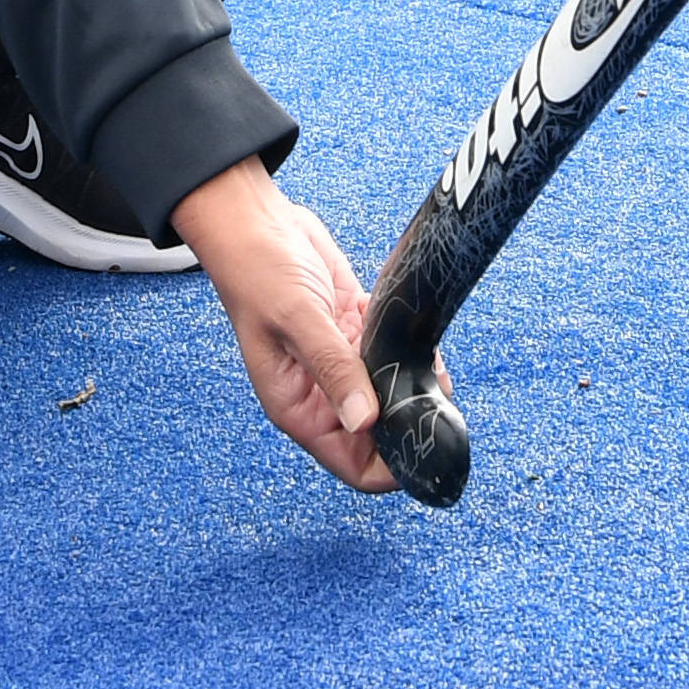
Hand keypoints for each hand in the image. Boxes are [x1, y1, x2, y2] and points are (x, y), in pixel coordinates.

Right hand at [170, 154, 400, 490]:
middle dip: (413, 416)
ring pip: (392, 392)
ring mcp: (339, 363)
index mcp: (298, 408)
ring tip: (428, 358)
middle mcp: (321, 394)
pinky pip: (391, 353)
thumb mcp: (297, 320)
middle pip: (382, 434)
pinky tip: (411, 330)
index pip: (355, 466)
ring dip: (415, 379)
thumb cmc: (255, 271)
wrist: (253, 221)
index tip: (426, 441)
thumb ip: (333, 368)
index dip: (393, 467)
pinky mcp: (352, 332)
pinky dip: (409, 346)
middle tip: (434, 388)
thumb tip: (365, 420)